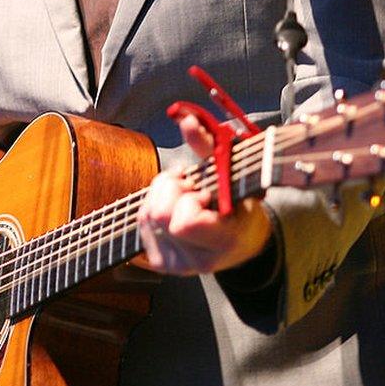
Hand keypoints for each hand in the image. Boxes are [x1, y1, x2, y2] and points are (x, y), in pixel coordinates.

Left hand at [135, 113, 271, 275]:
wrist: (241, 240)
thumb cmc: (239, 202)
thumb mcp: (232, 173)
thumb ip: (207, 145)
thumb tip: (187, 120)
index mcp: (223, 241)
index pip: (184, 222)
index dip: (190, 199)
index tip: (206, 192)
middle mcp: (197, 260)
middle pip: (159, 214)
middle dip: (173, 191)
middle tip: (193, 189)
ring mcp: (176, 264)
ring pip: (147, 214)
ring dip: (163, 195)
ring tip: (186, 196)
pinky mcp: (160, 262)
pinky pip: (142, 220)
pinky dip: (155, 204)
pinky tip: (175, 206)